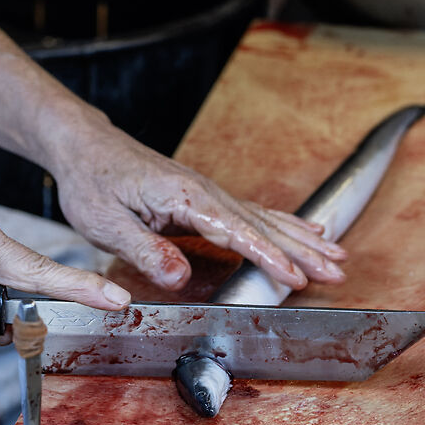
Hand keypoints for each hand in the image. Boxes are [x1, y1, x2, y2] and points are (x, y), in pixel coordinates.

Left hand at [44, 119, 347, 292]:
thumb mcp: (106, 223)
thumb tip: (179, 277)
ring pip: (265, 217)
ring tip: (338, 255)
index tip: (297, 277)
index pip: (236, 232)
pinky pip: (253, 212)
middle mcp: (204, 191)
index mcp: (183, 197)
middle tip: (338, 271)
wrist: (86, 147)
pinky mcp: (205, 197)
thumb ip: (145, 251)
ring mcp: (209, 192)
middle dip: (303, 250)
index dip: (269, 257)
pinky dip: (284, 224)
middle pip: (263, 223)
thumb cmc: (94, 182)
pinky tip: (305, 232)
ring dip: (303, 238)